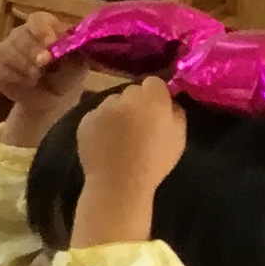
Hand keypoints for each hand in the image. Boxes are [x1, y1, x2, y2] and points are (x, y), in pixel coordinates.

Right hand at [0, 11, 90, 149]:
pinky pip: (1, 69)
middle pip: (19, 34)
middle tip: (43, 64)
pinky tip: (28, 83)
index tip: (51, 43)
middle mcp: (22, 35)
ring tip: (37, 77)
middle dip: (32, 50)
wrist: (52, 100)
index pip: (37, 20)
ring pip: (6, 51)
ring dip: (24, 65)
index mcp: (44, 28)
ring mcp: (7, 51)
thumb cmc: (67, 76)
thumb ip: (77, 53)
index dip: (42, 30)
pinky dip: (16, 78)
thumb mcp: (79, 65)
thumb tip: (75, 46)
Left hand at [69, 79, 187, 248]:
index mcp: (152, 99)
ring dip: (118, 112)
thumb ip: (175, 112)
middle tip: (140, 124)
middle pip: (132, 91)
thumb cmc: (155, 162)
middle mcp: (124, 97)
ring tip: (120, 136)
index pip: (154, 82)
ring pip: (113, 102)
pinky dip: (101, 124)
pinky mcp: (85, 120)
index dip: (156, 95)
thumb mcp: (179, 137)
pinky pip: (96, 116)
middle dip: (137, 103)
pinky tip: (106, 142)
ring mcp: (102, 108)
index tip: (157, 110)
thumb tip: (169, 101)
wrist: (118, 183)